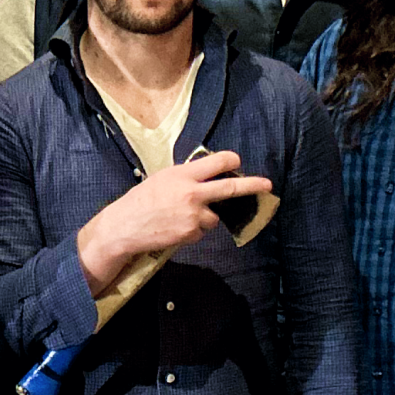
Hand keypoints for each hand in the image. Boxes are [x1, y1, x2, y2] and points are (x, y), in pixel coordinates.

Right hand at [78, 149, 273, 288]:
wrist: (127, 226)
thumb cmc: (143, 199)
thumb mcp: (163, 178)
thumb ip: (187, 176)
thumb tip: (208, 174)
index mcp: (184, 175)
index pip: (217, 163)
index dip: (230, 161)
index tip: (237, 162)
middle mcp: (192, 193)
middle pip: (229, 189)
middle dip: (252, 186)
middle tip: (267, 185)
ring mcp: (194, 215)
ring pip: (214, 216)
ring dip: (205, 217)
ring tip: (180, 216)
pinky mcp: (192, 233)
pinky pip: (202, 230)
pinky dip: (194, 229)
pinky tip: (176, 226)